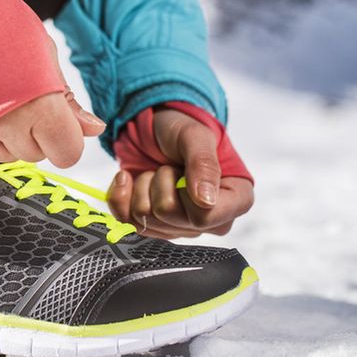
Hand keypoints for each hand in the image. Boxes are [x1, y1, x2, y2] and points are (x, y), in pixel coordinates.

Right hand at [0, 37, 106, 167]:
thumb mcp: (43, 53)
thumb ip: (68, 99)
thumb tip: (92, 128)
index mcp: (39, 107)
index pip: (68, 153)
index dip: (67, 137)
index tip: (61, 121)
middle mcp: (6, 127)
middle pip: (37, 154)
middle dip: (37, 133)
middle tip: (25, 96)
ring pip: (7, 156)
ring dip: (10, 136)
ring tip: (0, 97)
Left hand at [107, 108, 253, 238]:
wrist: (154, 129)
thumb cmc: (182, 130)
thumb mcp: (195, 135)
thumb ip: (204, 163)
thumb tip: (206, 201)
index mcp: (235, 199)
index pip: (205, 217)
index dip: (185, 193)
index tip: (183, 170)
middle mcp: (212, 219)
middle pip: (170, 218)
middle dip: (161, 183)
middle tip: (170, 166)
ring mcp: (182, 227)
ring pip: (145, 221)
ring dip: (143, 186)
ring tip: (157, 171)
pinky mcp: (154, 227)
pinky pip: (126, 222)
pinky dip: (122, 195)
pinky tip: (131, 179)